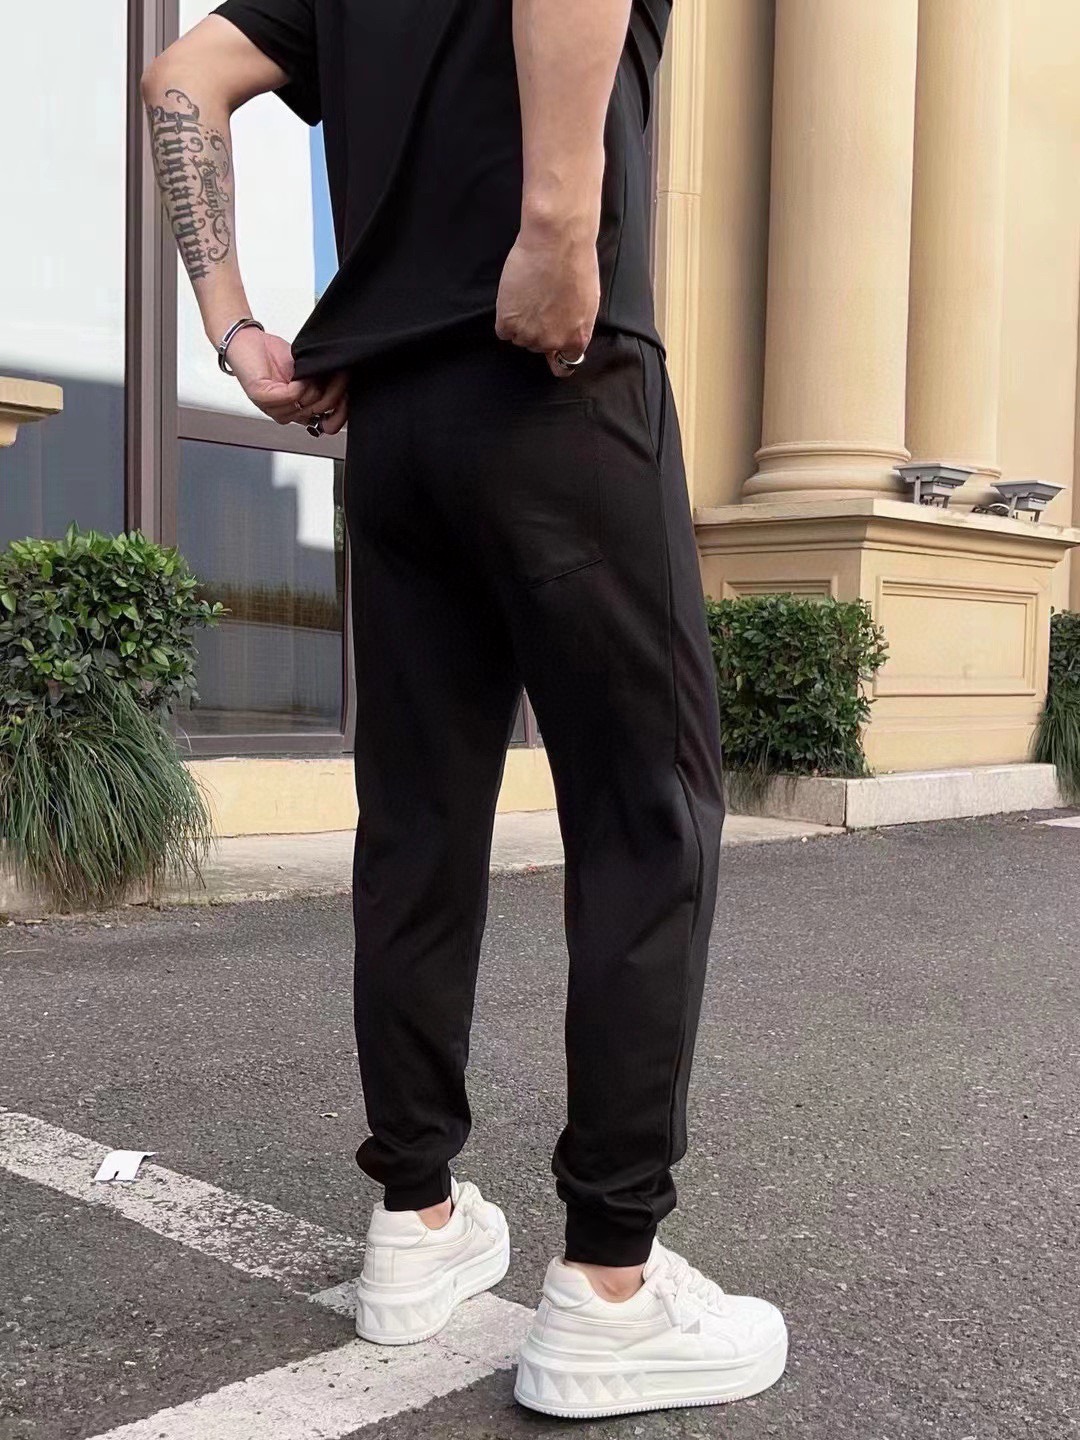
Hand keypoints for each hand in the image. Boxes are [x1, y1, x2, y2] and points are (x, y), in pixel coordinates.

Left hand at [225, 328, 348, 434]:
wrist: (246, 339)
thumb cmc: (272, 355)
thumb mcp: (307, 372)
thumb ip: (323, 386)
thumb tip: (347, 393)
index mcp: (298, 411)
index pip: (326, 426)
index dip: (341, 414)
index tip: (349, 397)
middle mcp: (286, 413)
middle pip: (320, 411)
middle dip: (332, 391)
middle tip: (336, 373)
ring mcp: (272, 408)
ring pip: (307, 404)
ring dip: (313, 384)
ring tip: (310, 370)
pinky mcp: (261, 396)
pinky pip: (292, 396)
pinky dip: (300, 383)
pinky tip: (298, 374)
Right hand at [495, 218, 599, 378]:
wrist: (557, 241)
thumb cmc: (576, 263)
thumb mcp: (586, 302)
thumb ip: (574, 325)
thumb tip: (565, 333)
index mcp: (576, 339)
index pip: (563, 366)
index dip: (555, 354)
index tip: (549, 349)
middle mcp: (553, 343)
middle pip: (537, 347)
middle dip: (536, 329)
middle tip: (538, 301)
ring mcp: (529, 335)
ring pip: (518, 338)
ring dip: (519, 321)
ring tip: (528, 294)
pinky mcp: (508, 323)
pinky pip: (502, 330)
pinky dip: (505, 315)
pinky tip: (515, 296)